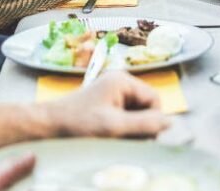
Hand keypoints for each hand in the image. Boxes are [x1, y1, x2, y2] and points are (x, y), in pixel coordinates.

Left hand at [44, 71, 169, 137]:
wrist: (47, 126)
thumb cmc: (77, 123)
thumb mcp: (113, 126)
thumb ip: (144, 124)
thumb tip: (171, 123)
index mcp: (123, 81)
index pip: (155, 101)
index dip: (151, 120)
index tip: (135, 135)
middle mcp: (119, 83)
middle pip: (147, 108)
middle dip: (139, 126)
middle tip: (121, 137)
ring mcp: (112, 93)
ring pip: (136, 115)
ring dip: (129, 130)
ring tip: (111, 137)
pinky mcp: (105, 104)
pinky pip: (124, 118)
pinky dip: (120, 130)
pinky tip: (107, 135)